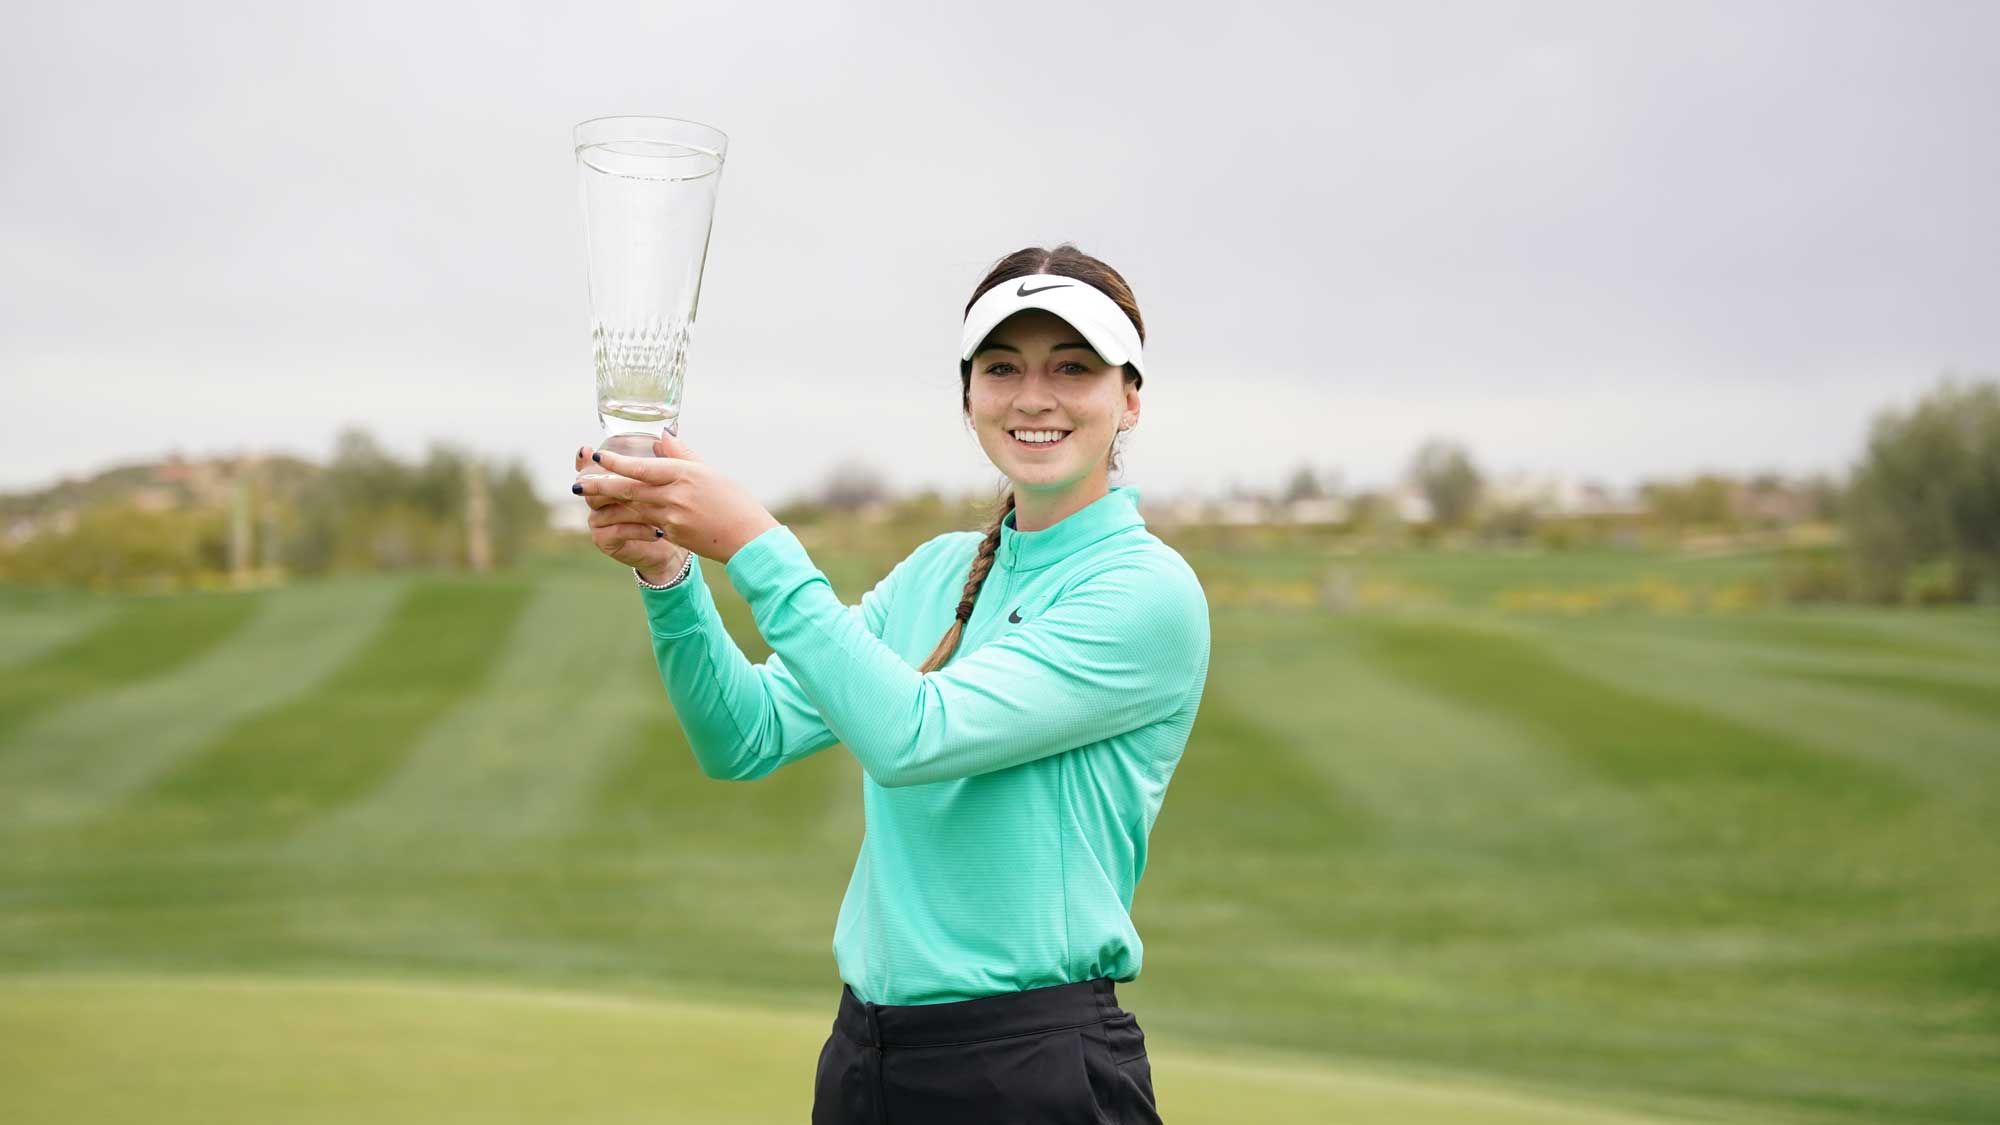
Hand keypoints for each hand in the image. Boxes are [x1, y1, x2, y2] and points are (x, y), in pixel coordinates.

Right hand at [573, 444, 688, 577]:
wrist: (673, 546)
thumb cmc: (670, 510)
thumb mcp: (672, 481)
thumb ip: (669, 458)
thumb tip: (667, 433)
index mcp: (611, 481)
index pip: (589, 467)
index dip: (584, 459)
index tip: (589, 451)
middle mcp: (600, 499)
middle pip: (593, 487)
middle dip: (602, 481)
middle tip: (611, 476)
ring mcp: (600, 520)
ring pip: (604, 509)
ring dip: (628, 507)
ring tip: (651, 508)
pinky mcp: (605, 540)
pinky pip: (617, 531)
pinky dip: (638, 530)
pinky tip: (657, 531)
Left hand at [575, 432, 779, 564]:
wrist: (748, 538)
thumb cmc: (734, 501)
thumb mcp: (709, 472)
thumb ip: (682, 455)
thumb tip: (661, 438)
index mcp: (685, 474)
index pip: (642, 467)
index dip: (616, 463)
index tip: (598, 458)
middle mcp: (675, 495)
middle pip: (630, 489)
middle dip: (602, 486)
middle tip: (579, 483)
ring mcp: (672, 517)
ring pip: (634, 506)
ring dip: (610, 502)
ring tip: (591, 497)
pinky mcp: (673, 535)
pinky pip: (646, 522)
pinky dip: (632, 516)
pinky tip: (618, 513)